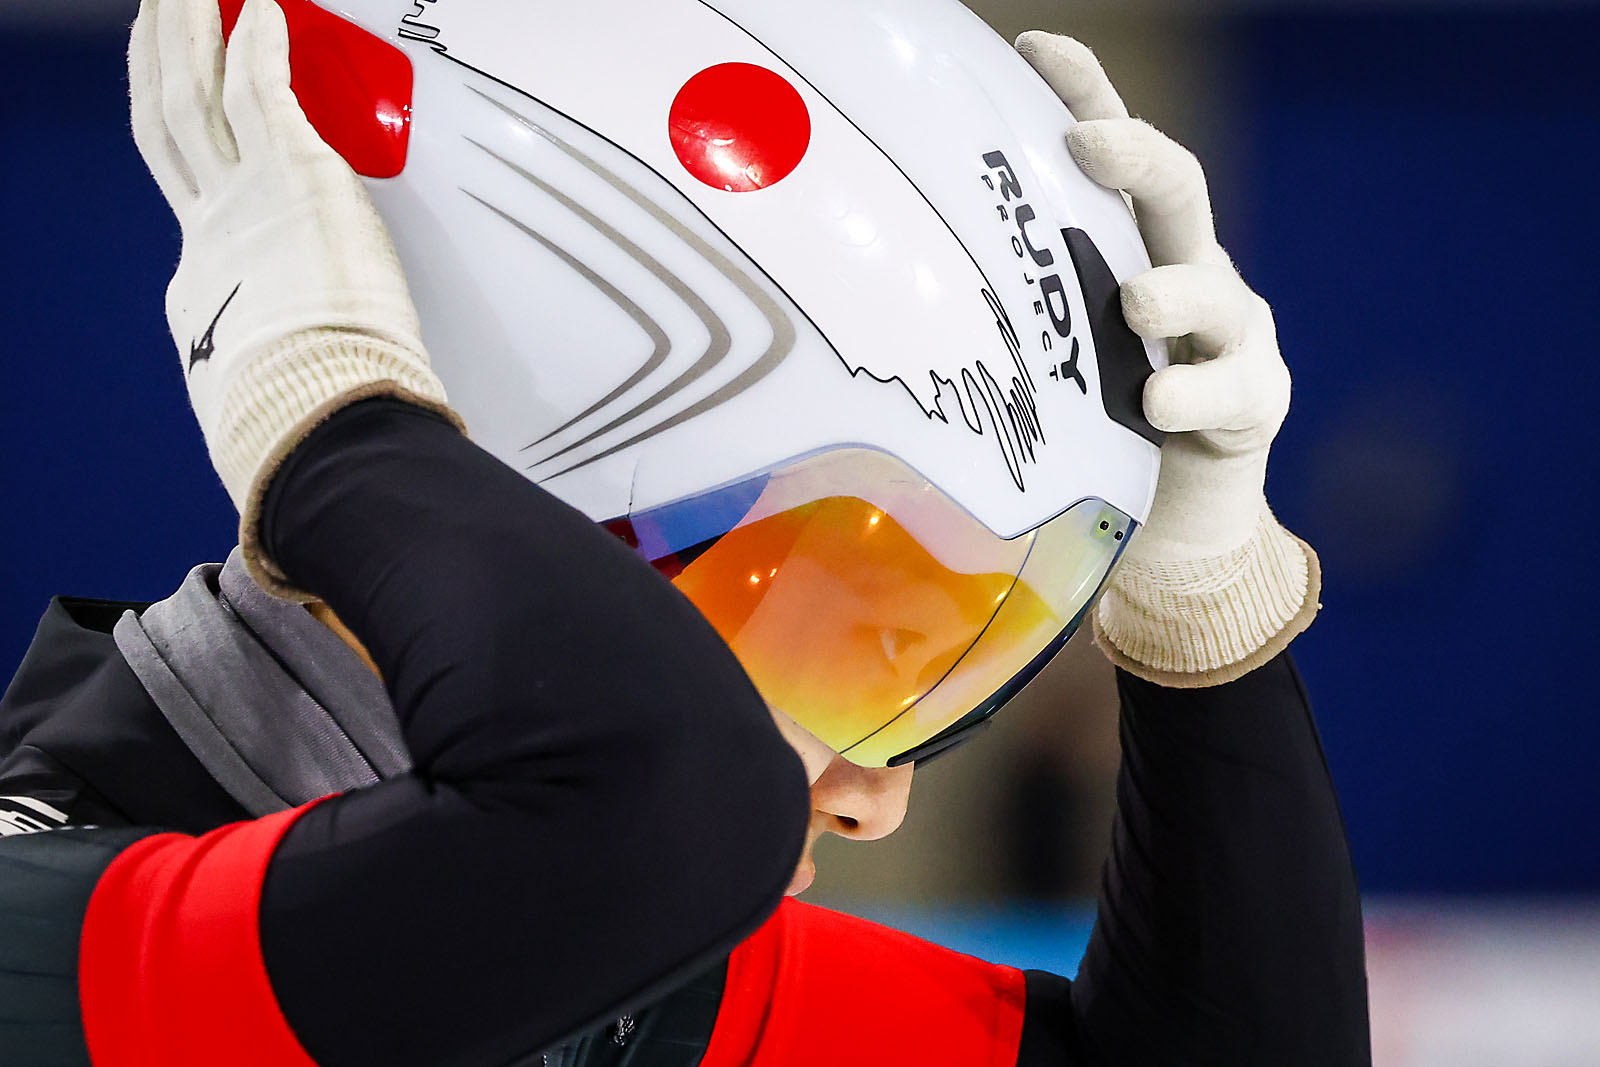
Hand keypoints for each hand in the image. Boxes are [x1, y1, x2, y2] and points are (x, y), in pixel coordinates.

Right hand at [129, 0, 453, 593]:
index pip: (188, 191)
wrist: (322, 428)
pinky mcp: (295, 178)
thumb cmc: (312, 426)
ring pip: (200, 94)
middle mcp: (214, 233)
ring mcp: (247, 202)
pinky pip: (266, 91)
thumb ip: (282, 384)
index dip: (181, 140)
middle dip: (159, 64)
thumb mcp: (277, 393)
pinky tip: (257, 12)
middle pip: (170, 125)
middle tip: (154, 14)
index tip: (179, 103)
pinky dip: (259, 46)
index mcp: (207, 282)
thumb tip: (309, 425)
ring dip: (194, 32)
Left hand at [1016, 32, 1317, 685]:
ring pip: (1211, 289)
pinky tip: (1156, 403)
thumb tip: (848, 307)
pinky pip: (1230, 388)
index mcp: (1123, 250)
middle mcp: (1183, 270)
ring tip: (1136, 302)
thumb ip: (979, 328)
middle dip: (1135, 155)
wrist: (1168, 529)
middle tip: (1086, 143)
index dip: (1084, 92)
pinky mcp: (1254, 401)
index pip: (1108, 157)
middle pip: (1174, 190)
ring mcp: (1227, 334)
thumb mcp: (1031, 367)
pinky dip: (1190, 393)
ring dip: (1172, 290)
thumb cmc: (1084, 435)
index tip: (1034, 47)